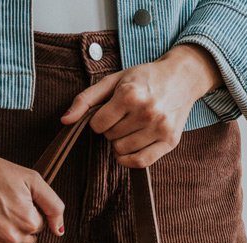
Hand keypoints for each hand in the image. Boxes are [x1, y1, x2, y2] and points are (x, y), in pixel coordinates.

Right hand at [0, 134, 66, 242]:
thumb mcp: (31, 179)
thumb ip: (53, 204)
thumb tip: (59, 231)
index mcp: (28, 219)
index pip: (40, 227)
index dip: (30, 214)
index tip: (15, 204)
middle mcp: (13, 236)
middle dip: (22, 230)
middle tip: (5, 213)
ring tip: (1, 229)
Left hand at [60, 44, 223, 167]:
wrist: (182, 77)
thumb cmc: (144, 78)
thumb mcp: (114, 80)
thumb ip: (86, 98)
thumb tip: (65, 121)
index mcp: (130, 94)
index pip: (98, 125)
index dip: (98, 121)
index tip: (108, 113)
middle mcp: (147, 111)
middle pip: (110, 138)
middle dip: (112, 130)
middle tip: (123, 118)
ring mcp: (160, 128)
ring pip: (122, 151)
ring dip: (121, 143)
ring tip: (130, 128)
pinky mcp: (170, 141)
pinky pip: (141, 162)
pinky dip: (129, 160)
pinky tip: (129, 149)